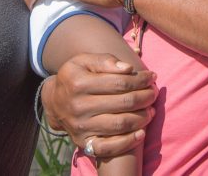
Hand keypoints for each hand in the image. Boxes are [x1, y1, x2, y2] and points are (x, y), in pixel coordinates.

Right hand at [41, 53, 156, 158]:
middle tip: (153, 94)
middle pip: (123, 103)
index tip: (151, 77)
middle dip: (144, 97)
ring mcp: (81, 127)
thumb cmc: (75, 77)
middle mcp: (78, 106)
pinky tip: (141, 133)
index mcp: (78, 83)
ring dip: (141, 118)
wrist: (54, 102)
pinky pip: (109, 147)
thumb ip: (105, 61)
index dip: (140, 80)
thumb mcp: (83, 61)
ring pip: (120, 125)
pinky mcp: (83, 143)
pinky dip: (128, 142)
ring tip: (150, 111)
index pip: (119, 82)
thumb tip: (128, 68)